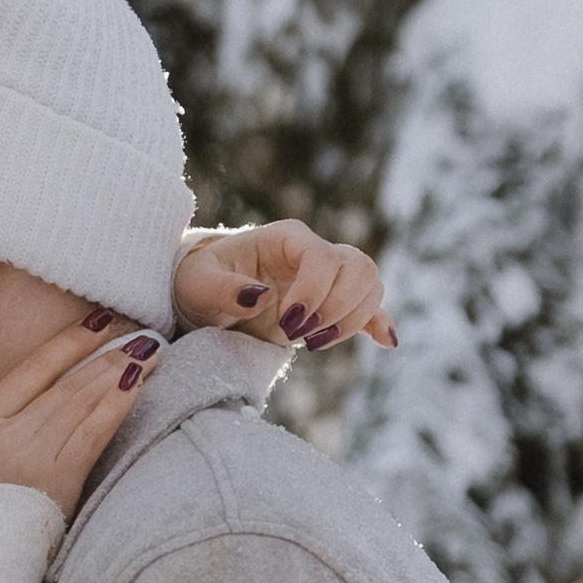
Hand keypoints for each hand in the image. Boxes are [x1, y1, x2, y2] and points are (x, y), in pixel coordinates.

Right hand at [0, 320, 161, 517]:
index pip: (33, 370)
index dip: (69, 343)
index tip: (99, 323)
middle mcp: (8, 435)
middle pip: (67, 385)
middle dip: (107, 357)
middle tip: (141, 336)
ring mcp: (35, 459)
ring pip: (83, 405)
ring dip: (119, 376)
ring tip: (149, 355)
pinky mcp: (59, 484)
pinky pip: (93, 436)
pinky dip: (116, 408)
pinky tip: (135, 388)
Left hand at [177, 219, 394, 350]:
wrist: (205, 299)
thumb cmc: (199, 284)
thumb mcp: (197, 285)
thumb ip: (222, 289)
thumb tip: (259, 296)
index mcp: (285, 238)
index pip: (321, 256)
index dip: (314, 292)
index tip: (288, 324)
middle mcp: (314, 252)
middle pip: (358, 267)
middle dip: (336, 308)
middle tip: (299, 336)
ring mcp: (327, 277)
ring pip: (370, 286)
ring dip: (351, 320)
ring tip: (312, 344)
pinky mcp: (331, 304)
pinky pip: (369, 309)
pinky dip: (379, 324)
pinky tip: (386, 341)